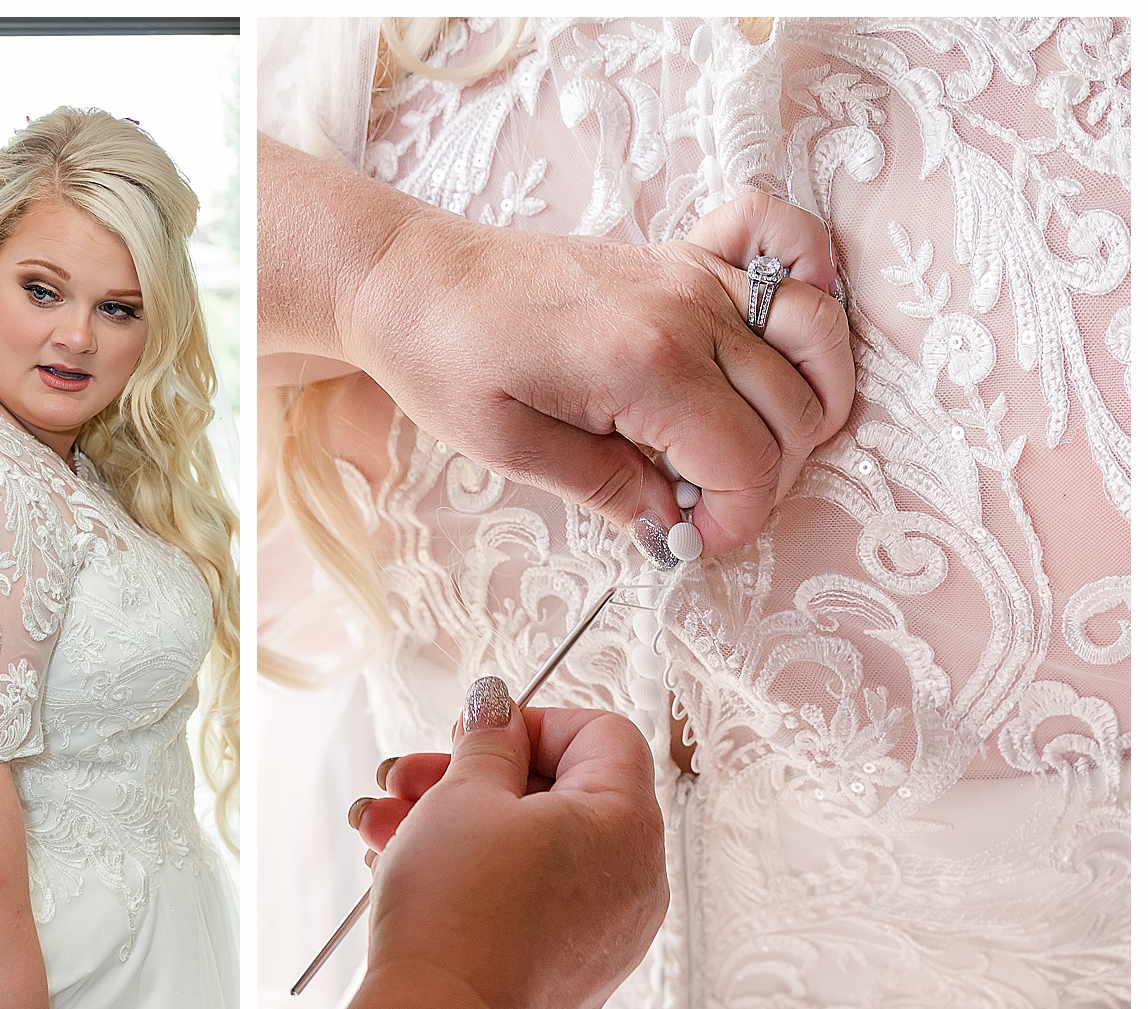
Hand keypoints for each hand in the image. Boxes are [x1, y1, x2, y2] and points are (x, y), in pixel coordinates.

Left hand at [344, 191, 851, 554]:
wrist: (415, 282)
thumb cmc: (446, 361)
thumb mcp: (511, 450)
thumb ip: (605, 489)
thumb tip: (670, 527)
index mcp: (645, 366)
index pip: (746, 459)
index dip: (735, 518)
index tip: (693, 543)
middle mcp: (687, 309)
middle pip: (792, 409)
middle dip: (765, 479)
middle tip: (704, 508)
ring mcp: (691, 273)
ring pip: (814, 337)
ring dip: (807, 404)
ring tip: (749, 447)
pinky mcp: (682, 253)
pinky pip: (786, 245)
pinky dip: (809, 287)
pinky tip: (778, 342)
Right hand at [353, 680, 667, 1008]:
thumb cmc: (459, 909)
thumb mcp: (464, 797)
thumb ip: (487, 745)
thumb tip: (497, 709)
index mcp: (626, 824)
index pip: (602, 734)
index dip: (530, 722)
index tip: (470, 738)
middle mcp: (634, 881)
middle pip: (559, 795)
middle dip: (470, 778)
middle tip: (406, 777)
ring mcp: (605, 937)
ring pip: (532, 852)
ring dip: (454, 826)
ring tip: (380, 826)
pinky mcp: (568, 978)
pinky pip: (528, 904)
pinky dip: (475, 880)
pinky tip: (401, 871)